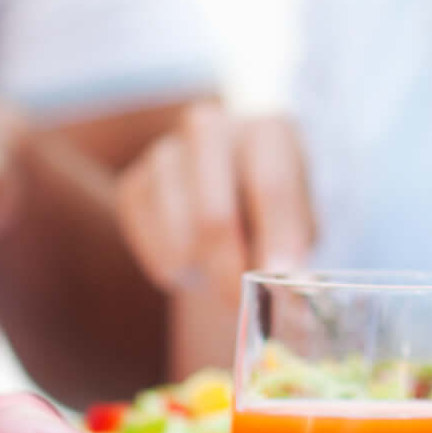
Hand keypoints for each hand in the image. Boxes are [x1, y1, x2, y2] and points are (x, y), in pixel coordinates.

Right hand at [115, 101, 314, 296]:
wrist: (228, 184)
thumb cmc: (273, 208)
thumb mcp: (298, 220)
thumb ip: (293, 249)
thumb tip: (291, 292)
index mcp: (267, 129)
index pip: (271, 186)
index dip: (277, 240)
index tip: (280, 282)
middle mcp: (212, 128)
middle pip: (213, 216)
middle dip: (229, 272)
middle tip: (241, 304)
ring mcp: (165, 152)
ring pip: (176, 234)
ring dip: (200, 271)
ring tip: (220, 275)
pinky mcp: (133, 182)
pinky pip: (147, 240)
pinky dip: (169, 265)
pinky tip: (190, 261)